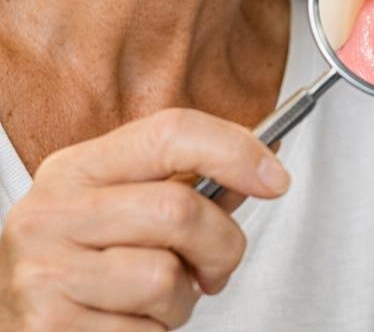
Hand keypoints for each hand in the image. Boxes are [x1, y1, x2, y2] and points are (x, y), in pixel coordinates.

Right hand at [0, 108, 289, 329]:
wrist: (19, 324)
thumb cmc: (88, 264)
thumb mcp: (128, 208)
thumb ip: (191, 185)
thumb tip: (266, 163)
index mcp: (76, 169)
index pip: (171, 132)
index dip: (236, 150)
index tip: (277, 179)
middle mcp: (50, 213)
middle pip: (178, 209)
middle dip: (221, 246)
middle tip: (215, 269)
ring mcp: (42, 271)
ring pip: (164, 277)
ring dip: (182, 300)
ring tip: (157, 301)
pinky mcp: (46, 327)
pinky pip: (143, 331)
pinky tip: (127, 324)